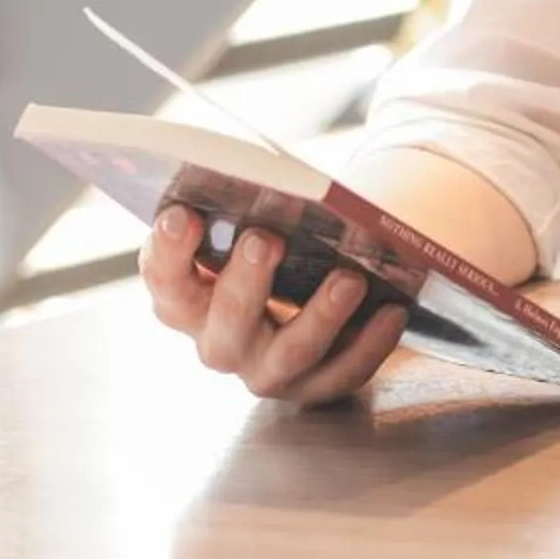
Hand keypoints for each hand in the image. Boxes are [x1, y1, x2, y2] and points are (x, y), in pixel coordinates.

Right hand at [140, 205, 407, 406]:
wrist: (311, 292)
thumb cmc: (271, 246)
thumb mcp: (249, 225)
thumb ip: (242, 206)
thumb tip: (260, 173)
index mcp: (189, 301)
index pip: (166, 282)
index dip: (168, 252)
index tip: (182, 214)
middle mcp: (221, 343)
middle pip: (225, 325)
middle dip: (244, 281)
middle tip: (265, 238)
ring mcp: (268, 371)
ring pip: (289, 355)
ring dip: (319, 317)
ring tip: (350, 279)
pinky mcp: (315, 385)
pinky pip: (343, 373)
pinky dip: (370, 343)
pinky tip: (394, 310)